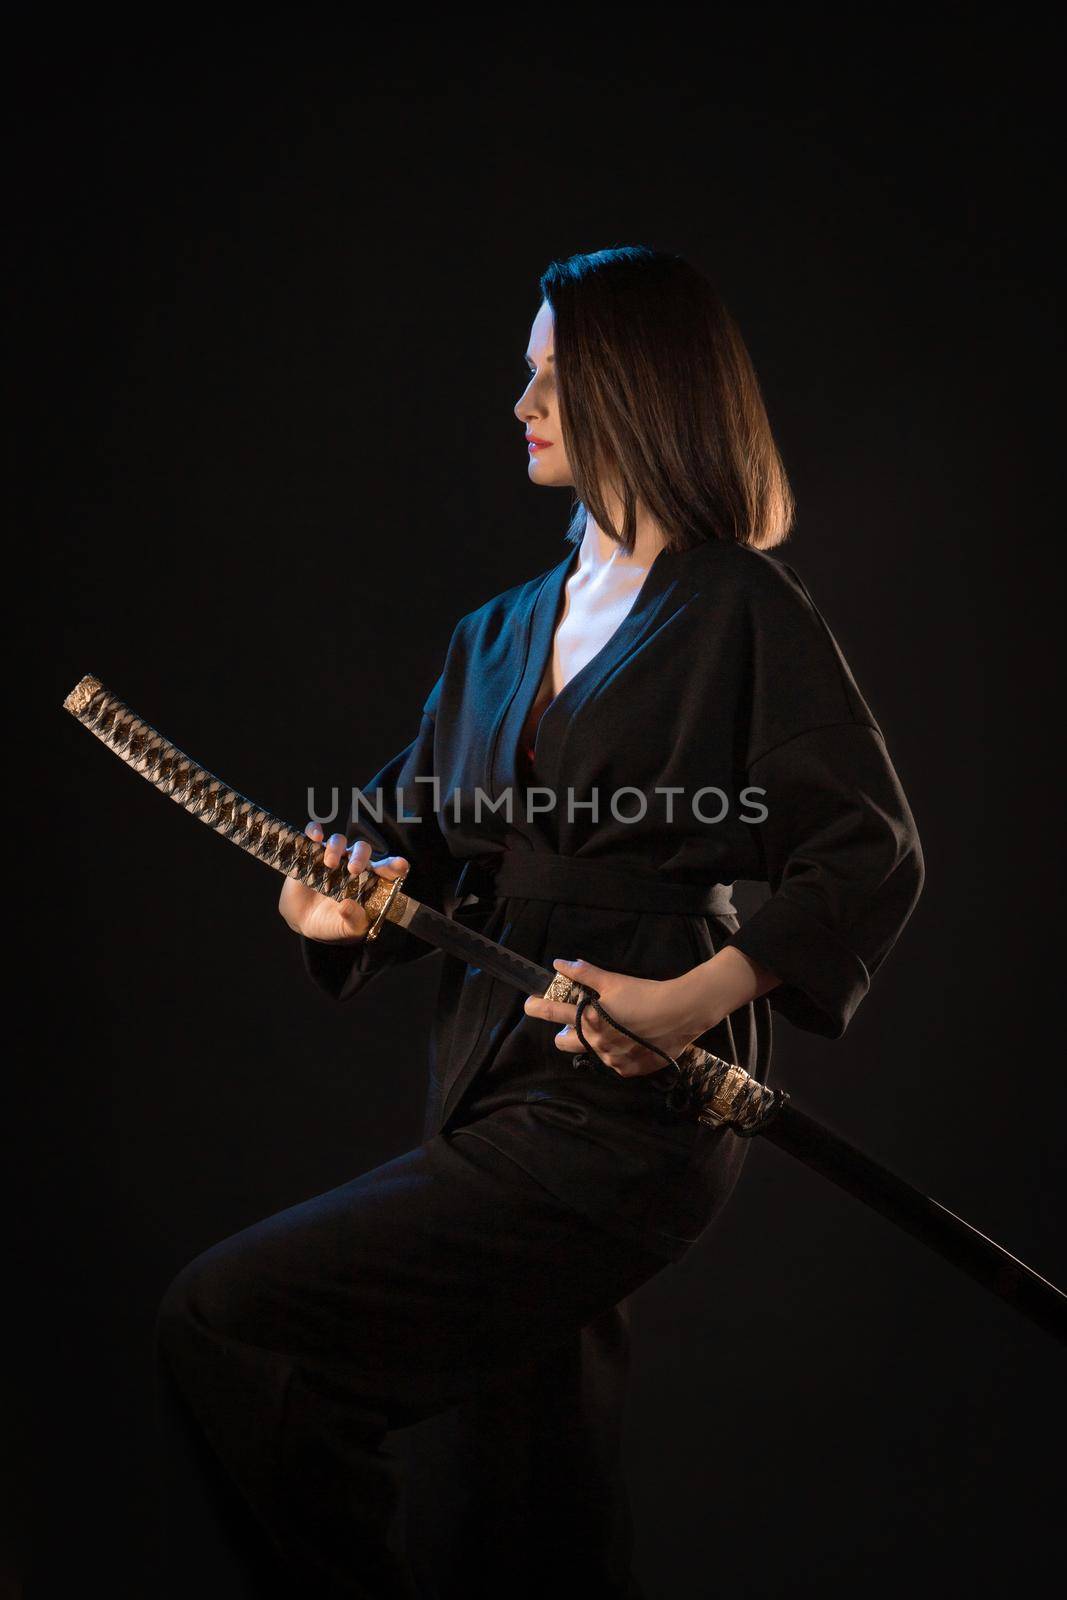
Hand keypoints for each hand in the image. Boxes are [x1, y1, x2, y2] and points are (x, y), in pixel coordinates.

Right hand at [277, 821, 409, 944]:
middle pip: (362, 850)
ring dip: (336, 848)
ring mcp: (333, 858)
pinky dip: (314, 831)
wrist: (303, 922)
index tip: (400, 865)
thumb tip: (347, 905)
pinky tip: (314, 837)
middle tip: (353, 869)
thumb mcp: (347, 929)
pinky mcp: (312, 854)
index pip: (387, 870)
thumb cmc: (333, 925)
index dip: (395, 865)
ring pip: (340, 841)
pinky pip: (314, 835)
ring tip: (330, 864)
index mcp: (369, 882)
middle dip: (360, 856)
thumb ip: (353, 920)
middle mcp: (353, 865)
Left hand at [523, 957, 704, 1077]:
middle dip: (564, 1033)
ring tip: (611, 1028)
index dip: (538, 1007)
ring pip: (592, 1051)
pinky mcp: (628, 1070)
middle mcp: (596, 1043)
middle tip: (575, 1023)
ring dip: (594, 1041)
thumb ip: (585, 973)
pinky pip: (613, 1063)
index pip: (554, 1013)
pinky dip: (615, 1052)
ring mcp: (611, 1059)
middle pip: (565, 1042)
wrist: (681, 1013)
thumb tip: (560, 963)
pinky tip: (628, 1041)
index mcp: (589, 1020)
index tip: (529, 1004)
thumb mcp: (614, 980)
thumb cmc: (645, 994)